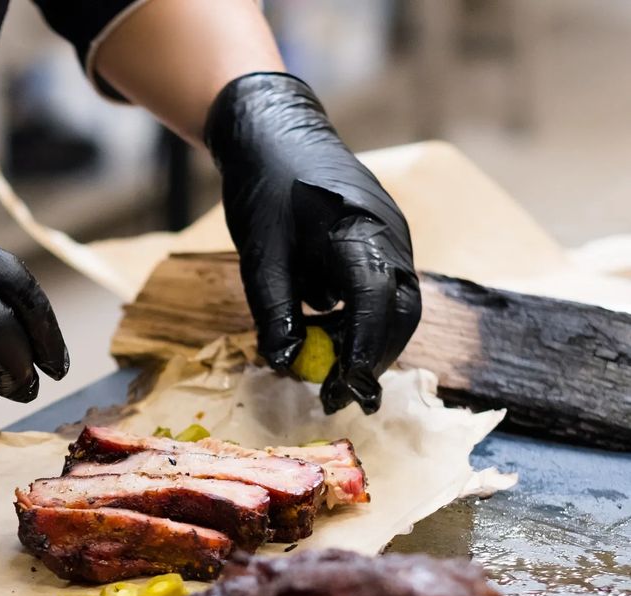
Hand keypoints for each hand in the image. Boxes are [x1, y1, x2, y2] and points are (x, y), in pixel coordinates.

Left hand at [206, 73, 420, 413]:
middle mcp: (391, 237)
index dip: (364, 354)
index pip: (377, 305)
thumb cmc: (265, 190)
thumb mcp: (260, 257)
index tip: (343, 391)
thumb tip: (288, 364)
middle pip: (400, 314)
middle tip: (337, 397)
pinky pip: (383, 291)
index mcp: (362, 233)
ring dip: (368, 343)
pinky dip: (361, 321)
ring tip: (329, 375)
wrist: (273, 133)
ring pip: (394, 306)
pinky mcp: (382, 243)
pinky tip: (329, 337)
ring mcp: (392, 238)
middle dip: (374, 360)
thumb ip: (275, 313)